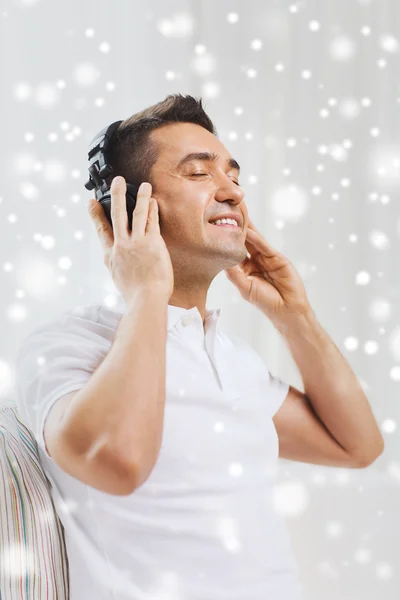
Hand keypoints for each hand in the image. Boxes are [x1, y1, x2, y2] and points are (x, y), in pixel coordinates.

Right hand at [87, 177, 173, 303]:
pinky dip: (152, 210)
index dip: (96, 214)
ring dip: (141, 197)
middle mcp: (121, 246)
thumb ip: (116, 263)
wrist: (146, 299)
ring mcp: (137, 243)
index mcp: (111, 255)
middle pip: (117, 215)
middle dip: (117, 195)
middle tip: (117, 181)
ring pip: (137, 213)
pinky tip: (154, 201)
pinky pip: (152, 222)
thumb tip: (115, 257)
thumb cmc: (135, 293)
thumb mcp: (118, 277)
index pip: (101, 230)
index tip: (91, 202)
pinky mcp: (152, 243)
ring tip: (144, 185)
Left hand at [224, 216, 312, 325]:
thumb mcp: (244, 287)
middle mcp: (255, 261)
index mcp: (245, 269)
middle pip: (244, 242)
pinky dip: (256, 239)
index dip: (226, 241)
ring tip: (237, 214)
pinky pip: (264, 246)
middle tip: (225, 213)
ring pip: (254, 241)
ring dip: (246, 228)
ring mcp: (266, 258)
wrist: (286, 308)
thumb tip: (221, 260)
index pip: (234, 251)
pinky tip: (248, 231)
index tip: (215, 228)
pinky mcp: (277, 257)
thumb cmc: (265, 301)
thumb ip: (233, 273)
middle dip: (236, 229)